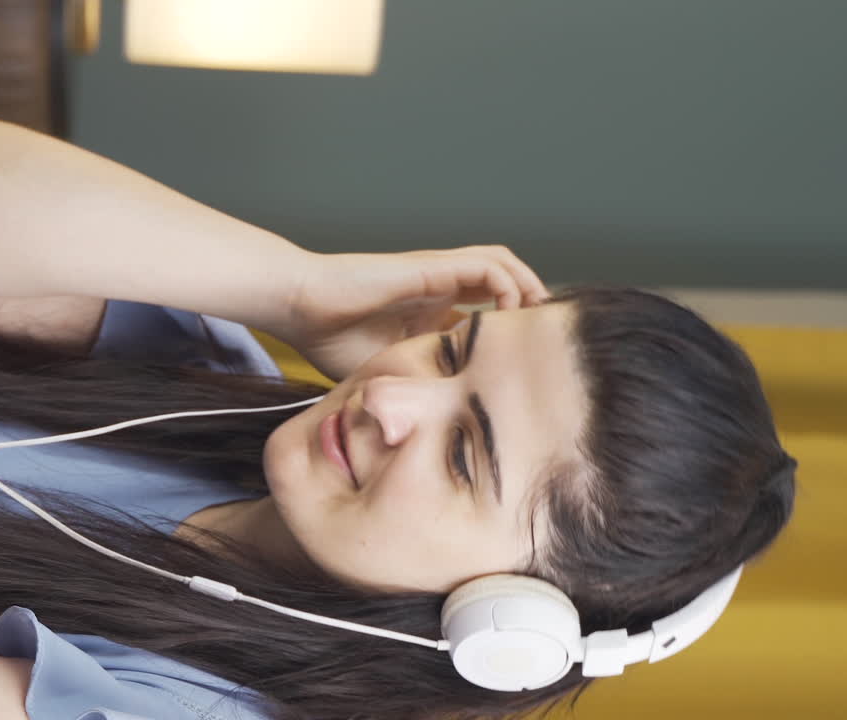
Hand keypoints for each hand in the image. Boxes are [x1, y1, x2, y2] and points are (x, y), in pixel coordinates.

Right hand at [278, 246, 549, 380]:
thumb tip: (433, 432)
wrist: (302, 306)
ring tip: (536, 324)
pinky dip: (509, 285)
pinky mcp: (433, 267)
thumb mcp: (384, 376)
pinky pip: (488, 266)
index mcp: (429, 313)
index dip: (509, 336)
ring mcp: (439, 275)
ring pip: (503, 267)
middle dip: (529, 309)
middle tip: (543, 342)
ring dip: (527, 290)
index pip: (486, 316)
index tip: (526, 368)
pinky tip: (510, 314)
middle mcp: (440, 290)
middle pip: (503, 286)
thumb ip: (412, 391)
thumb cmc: (330, 339)